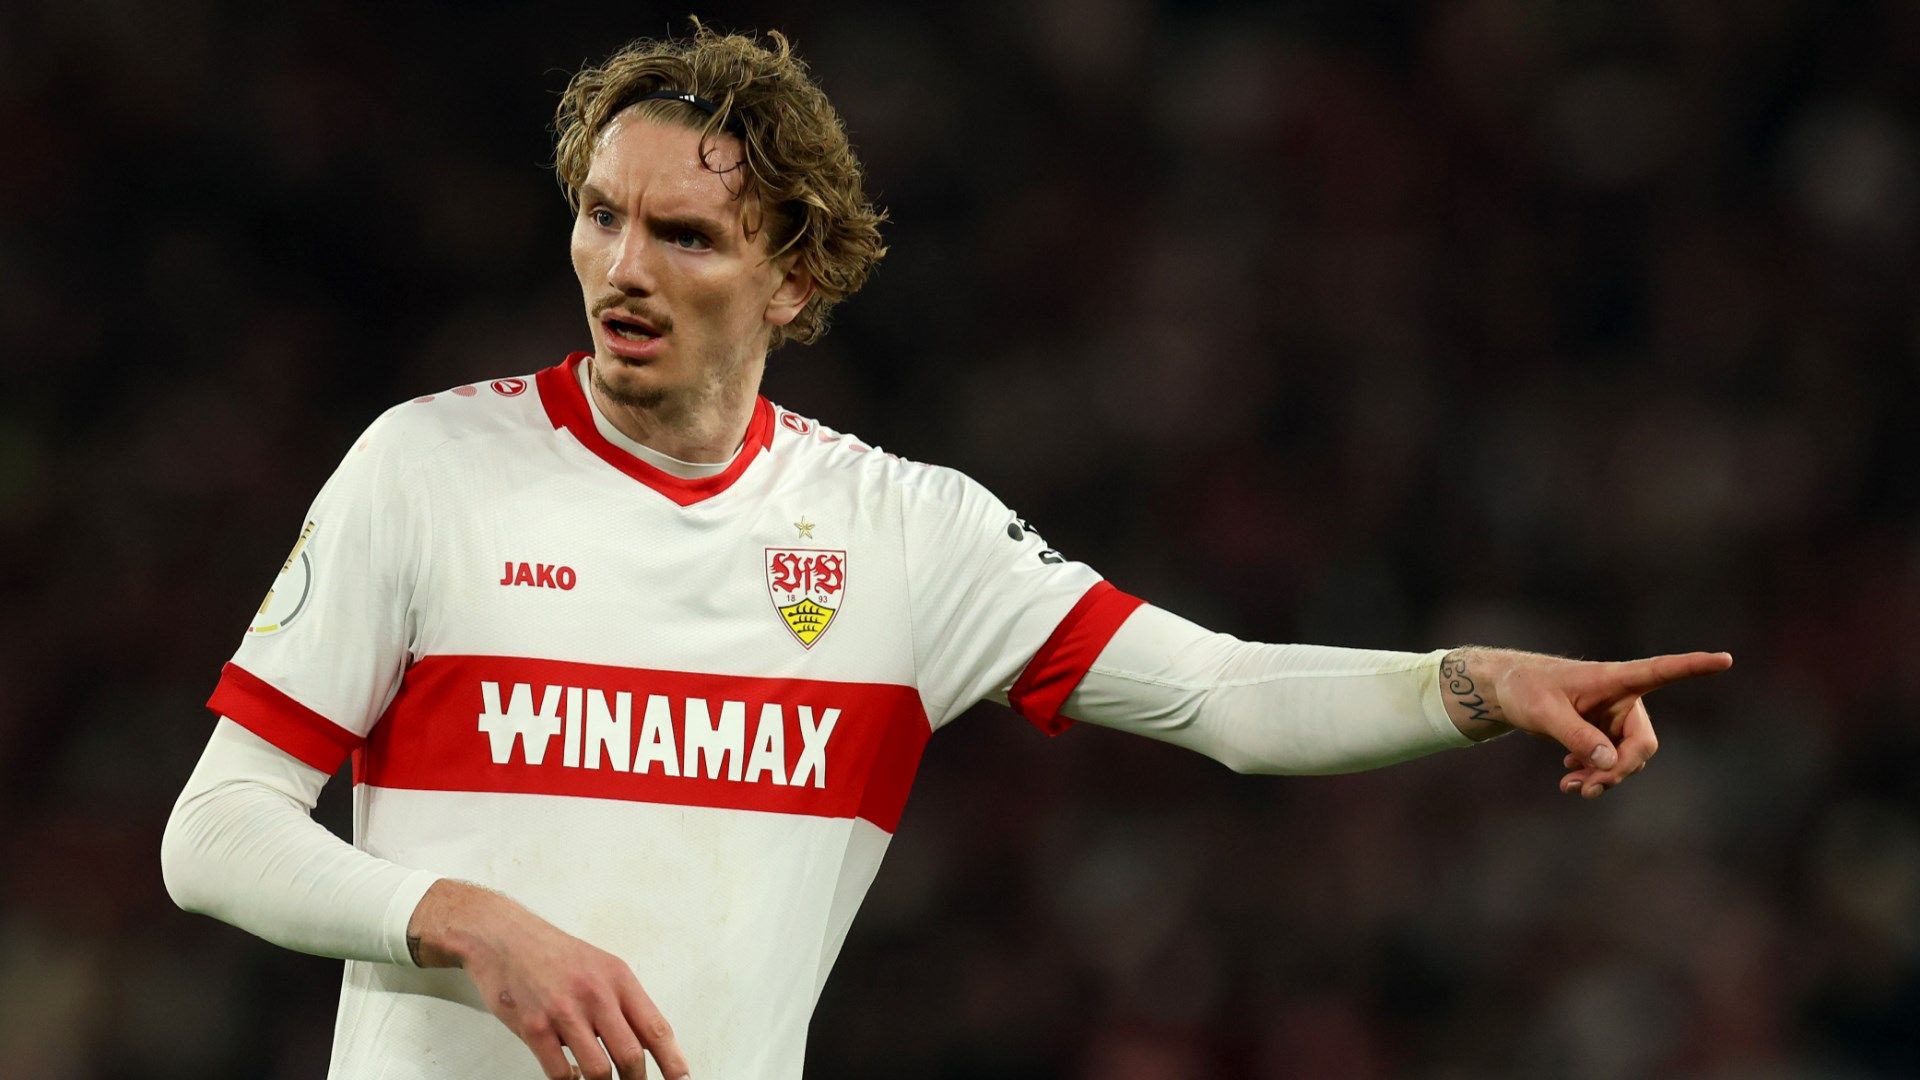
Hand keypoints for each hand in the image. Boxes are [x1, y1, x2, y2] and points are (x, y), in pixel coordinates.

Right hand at [407, 880, 690, 1079]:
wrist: (504, 937)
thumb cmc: (554, 953)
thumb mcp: (601, 966)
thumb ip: (623, 1002)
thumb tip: (647, 1042)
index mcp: (618, 978)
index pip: (656, 1028)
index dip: (673, 1061)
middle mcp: (596, 995)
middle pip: (631, 1056)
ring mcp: (564, 1012)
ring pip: (599, 1071)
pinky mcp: (534, 1028)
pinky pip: (561, 1073)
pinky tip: (573, 1077)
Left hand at [1438, 647, 1731, 798]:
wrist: (1506, 692)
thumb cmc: (1524, 689)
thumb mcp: (1544, 712)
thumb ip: (1576, 735)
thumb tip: (1611, 763)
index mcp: (1615, 679)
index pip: (1661, 671)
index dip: (1694, 666)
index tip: (1725, 659)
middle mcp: (1622, 699)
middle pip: (1642, 744)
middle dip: (1621, 770)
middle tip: (1590, 788)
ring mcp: (1614, 719)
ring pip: (1627, 760)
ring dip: (1605, 778)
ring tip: (1572, 788)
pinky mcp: (1602, 734)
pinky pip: (1611, 763)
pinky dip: (1595, 775)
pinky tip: (1569, 779)